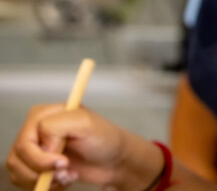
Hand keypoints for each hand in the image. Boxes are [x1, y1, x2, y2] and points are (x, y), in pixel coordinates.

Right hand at [6, 103, 161, 188]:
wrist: (115, 160)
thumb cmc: (104, 139)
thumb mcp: (85, 123)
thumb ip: (57, 125)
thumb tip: (42, 145)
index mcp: (43, 115)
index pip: (24, 140)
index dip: (40, 156)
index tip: (62, 162)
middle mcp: (34, 131)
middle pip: (18, 158)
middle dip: (42, 170)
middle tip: (66, 169)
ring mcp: (34, 150)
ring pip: (18, 172)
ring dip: (44, 179)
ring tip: (68, 174)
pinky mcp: (36, 166)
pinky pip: (24, 182)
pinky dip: (45, 186)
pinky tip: (64, 178)